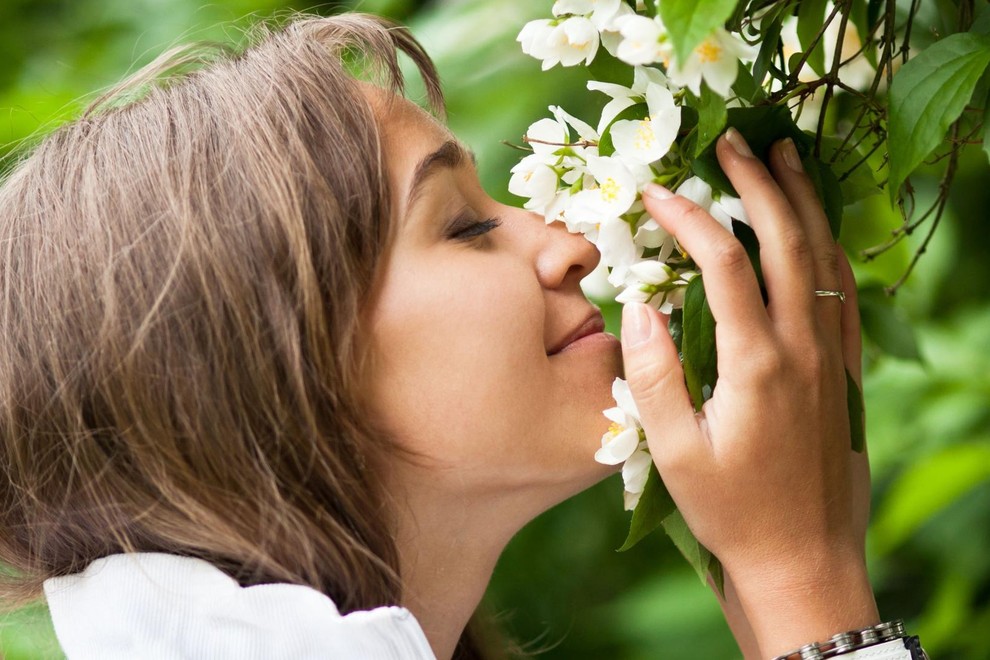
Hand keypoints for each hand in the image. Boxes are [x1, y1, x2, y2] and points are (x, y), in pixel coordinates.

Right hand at [619, 130, 875, 656]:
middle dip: (756, 183)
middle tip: (731, 141)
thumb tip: (639, 310)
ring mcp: (830, 357)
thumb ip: (652, 375)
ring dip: (803, 202)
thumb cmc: (731, 512)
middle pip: (784, 240)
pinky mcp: (843, 373)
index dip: (688, 217)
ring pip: (824, 257)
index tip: (656, 192)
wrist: (804, 561)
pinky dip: (831, 248)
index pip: (721, 262)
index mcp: (755, 362)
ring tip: (783, 158)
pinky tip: (818, 232)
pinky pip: (844, 293)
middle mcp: (801, 347)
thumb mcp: (673, 452)